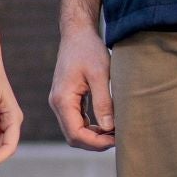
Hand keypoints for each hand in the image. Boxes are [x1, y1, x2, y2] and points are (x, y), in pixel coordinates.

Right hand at [49, 21, 114, 149]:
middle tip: (118, 138)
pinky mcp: (67, 99)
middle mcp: (57, 103)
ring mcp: (60, 102)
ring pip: (74, 131)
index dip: (97, 142)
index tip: (117, 139)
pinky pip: (76, 121)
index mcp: (63, 99)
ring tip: (115, 133)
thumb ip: (103, 102)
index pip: (76, 134)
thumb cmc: (88, 49)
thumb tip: (109, 128)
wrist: (77, 33)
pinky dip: (90, 128)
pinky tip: (106, 124)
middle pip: (73, 137)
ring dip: (93, 136)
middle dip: (95, 142)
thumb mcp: (100, 74)